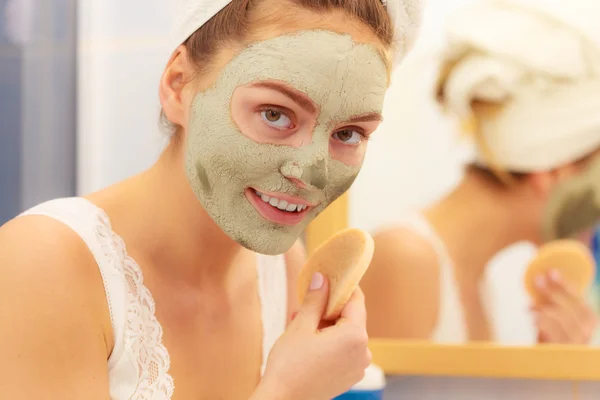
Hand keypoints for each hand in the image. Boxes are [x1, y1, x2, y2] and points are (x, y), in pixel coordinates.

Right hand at [255, 273, 369, 399]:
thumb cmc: (290, 366)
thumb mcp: (300, 326)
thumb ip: (315, 299)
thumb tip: (322, 277)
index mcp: (355, 336)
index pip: (356, 300)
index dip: (342, 286)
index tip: (329, 276)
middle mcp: (363, 351)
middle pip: (351, 317)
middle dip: (328, 308)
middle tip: (305, 304)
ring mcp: (357, 366)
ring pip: (345, 333)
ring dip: (326, 325)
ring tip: (300, 323)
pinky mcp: (349, 376)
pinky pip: (343, 349)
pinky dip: (329, 341)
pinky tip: (307, 341)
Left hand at [531, 269, 597, 344]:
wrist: (546, 361)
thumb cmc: (552, 335)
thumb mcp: (556, 317)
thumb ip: (554, 300)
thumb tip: (545, 278)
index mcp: (589, 320)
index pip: (579, 299)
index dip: (565, 285)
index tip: (552, 272)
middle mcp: (586, 333)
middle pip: (570, 308)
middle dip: (552, 291)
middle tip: (538, 280)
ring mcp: (574, 343)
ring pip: (560, 318)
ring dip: (543, 307)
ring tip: (531, 306)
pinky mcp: (560, 351)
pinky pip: (551, 332)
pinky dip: (541, 322)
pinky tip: (533, 319)